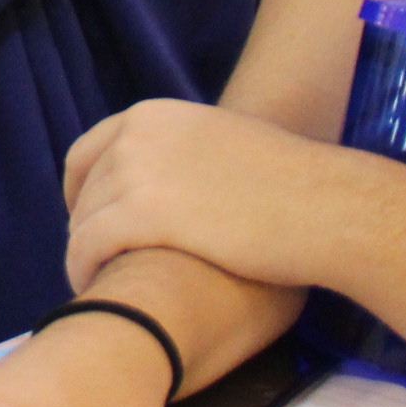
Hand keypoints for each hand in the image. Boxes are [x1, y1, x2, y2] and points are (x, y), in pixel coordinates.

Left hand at [62, 100, 369, 295]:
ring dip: (84, 256)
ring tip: (100, 285)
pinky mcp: (143, 212)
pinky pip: (87, 246)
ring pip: (82, 221)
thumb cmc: (292, 185)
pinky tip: (96, 291)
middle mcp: (137, 133)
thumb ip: (186, 153)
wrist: (325, 206)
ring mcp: (136, 170)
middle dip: (85, 228)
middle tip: (99, 264)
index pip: (88, 152)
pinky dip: (83, 270)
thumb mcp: (224, 143)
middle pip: (84, 190)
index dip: (80, 192)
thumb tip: (173, 182)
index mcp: (154, 115)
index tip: (88, 222)